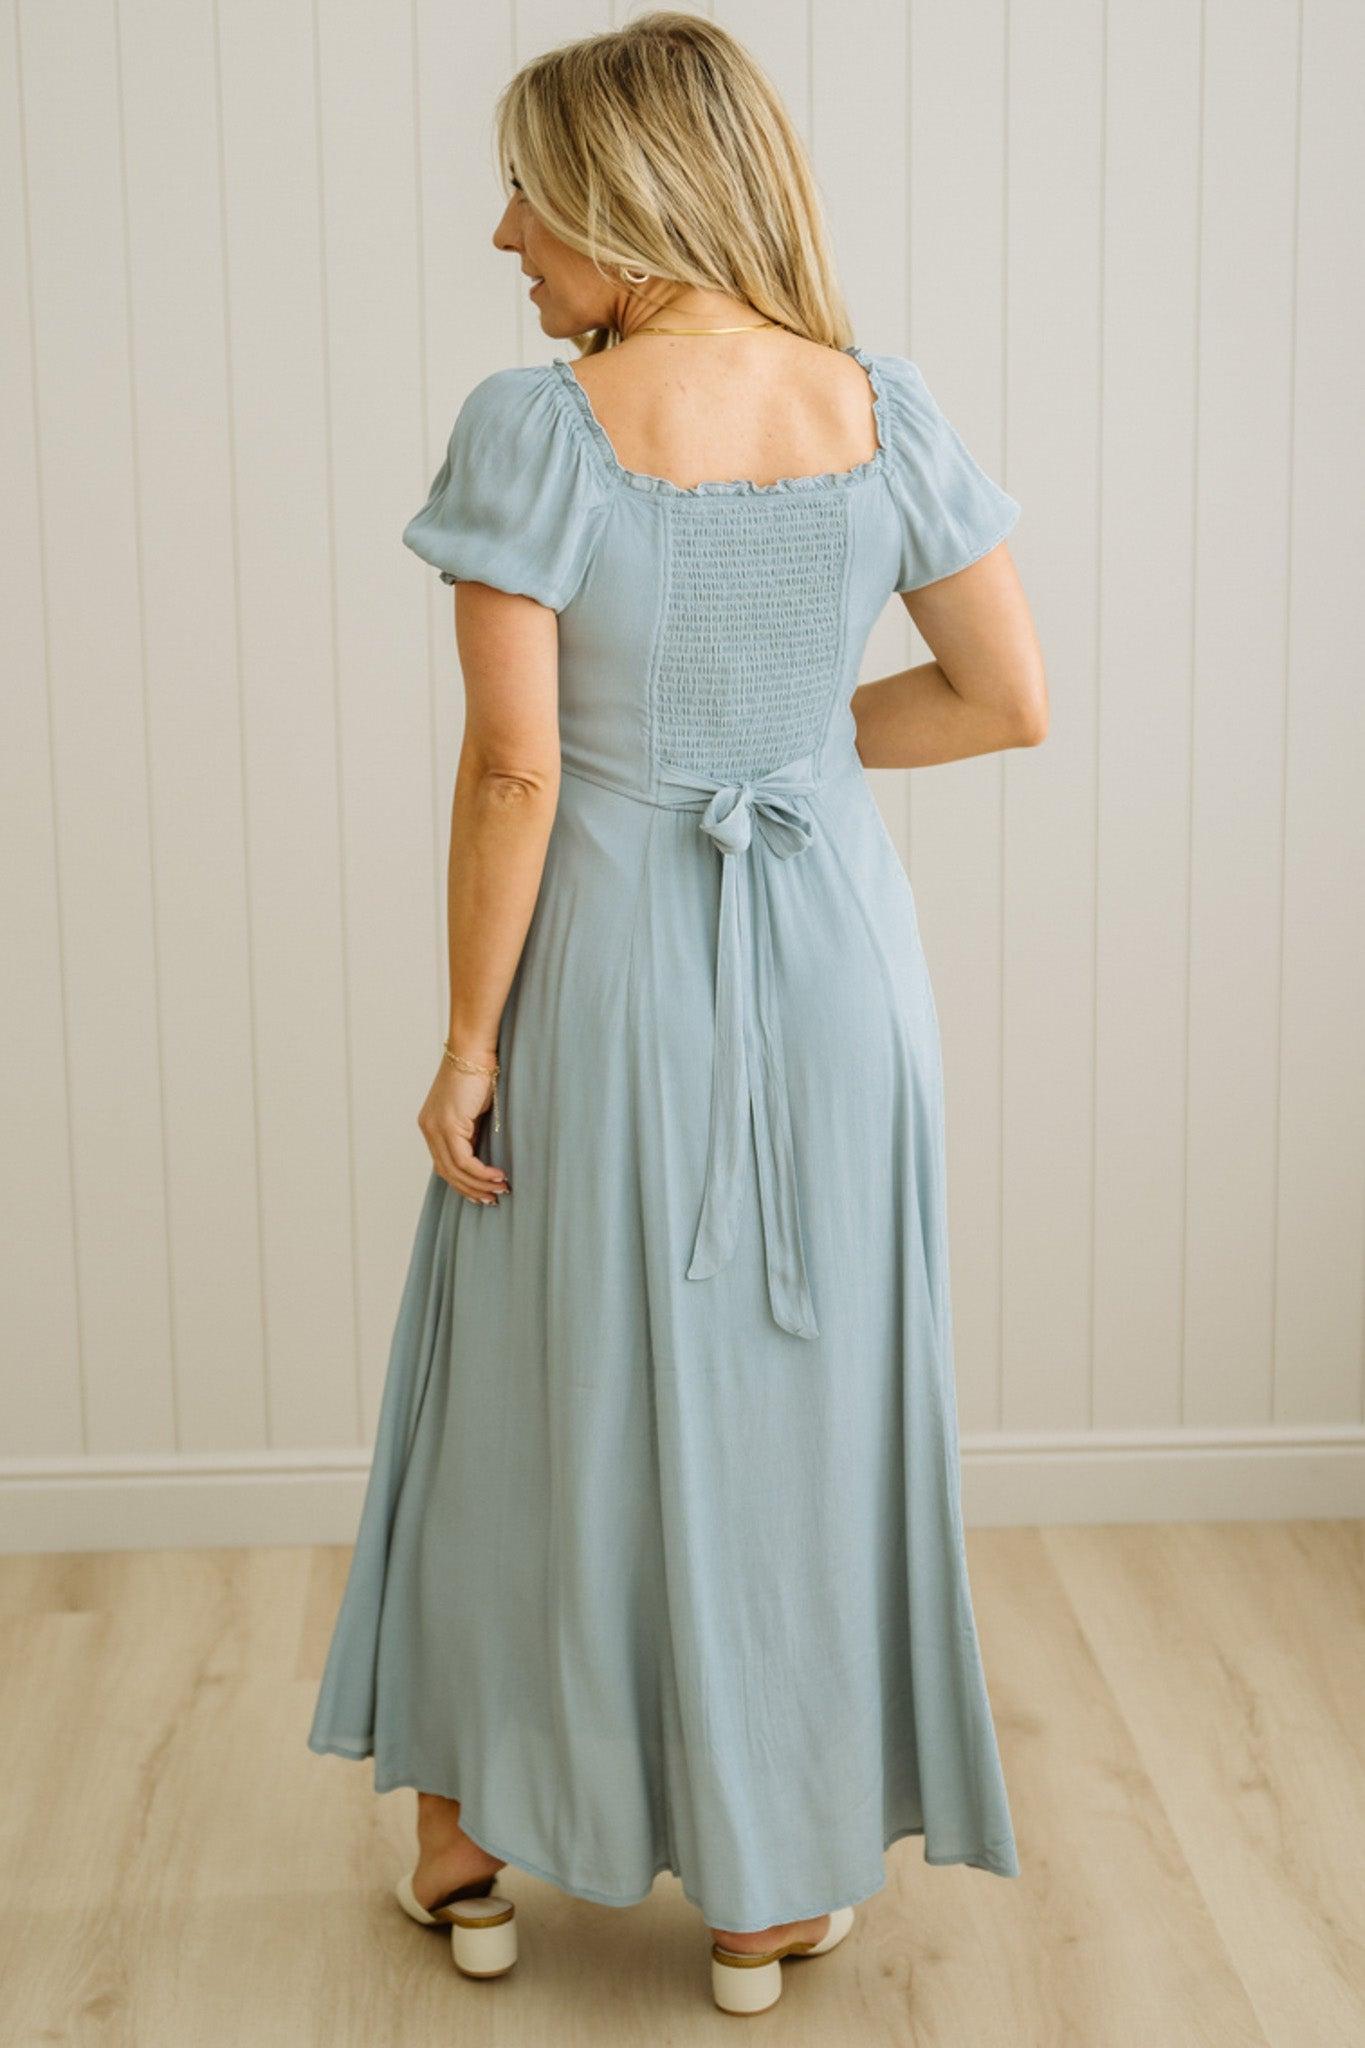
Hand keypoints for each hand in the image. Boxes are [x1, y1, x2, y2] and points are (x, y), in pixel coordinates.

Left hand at [417, 1057, 509, 1204]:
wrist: (475, 1049)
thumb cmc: (480, 1072)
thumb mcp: (474, 1109)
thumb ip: (473, 1130)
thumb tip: (484, 1153)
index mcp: (432, 1124)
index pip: (444, 1163)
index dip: (463, 1182)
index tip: (482, 1192)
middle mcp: (429, 1128)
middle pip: (446, 1172)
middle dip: (471, 1189)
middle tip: (493, 1198)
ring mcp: (436, 1128)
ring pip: (455, 1170)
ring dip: (479, 1185)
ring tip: (501, 1190)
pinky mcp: (448, 1125)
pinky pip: (464, 1161)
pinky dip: (481, 1173)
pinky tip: (498, 1176)